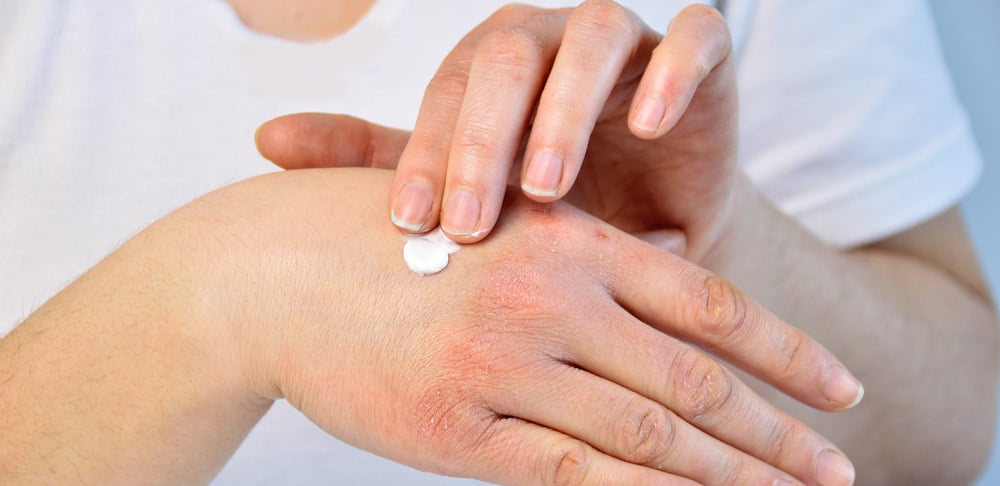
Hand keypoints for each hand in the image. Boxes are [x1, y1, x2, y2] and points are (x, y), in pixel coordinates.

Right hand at [190, 169, 853, 483]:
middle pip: (691, 379)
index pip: (708, 302)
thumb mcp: (496, 221)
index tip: (841, 390)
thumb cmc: (389, 239)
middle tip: (838, 466)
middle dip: (775, 432)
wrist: (271, 271)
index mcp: (566, 238)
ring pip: (643, 435)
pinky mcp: (455, 429)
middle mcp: (548, 297)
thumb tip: (674, 280)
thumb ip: (586, 254)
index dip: (784, 352)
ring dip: (725, 476)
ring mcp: (502, 365)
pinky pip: (568, 474)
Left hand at [257, 1, 736, 260]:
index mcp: (493, 71)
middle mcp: (553, 46)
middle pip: (507, 55)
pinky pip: (696, 40)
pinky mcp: (702, 63)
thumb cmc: (555, 212)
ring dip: (563, 109)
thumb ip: (381, 158)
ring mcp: (628, 48)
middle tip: (468, 221)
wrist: (656, 231)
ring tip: (545, 187)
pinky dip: (672, 73)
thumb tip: (266, 141)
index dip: (427, 155)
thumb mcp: (468, 189)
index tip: (410, 227)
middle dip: (482, 138)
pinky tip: (646, 126)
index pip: (449, 94)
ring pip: (592, 38)